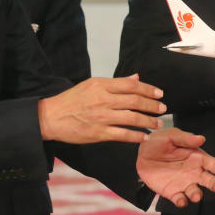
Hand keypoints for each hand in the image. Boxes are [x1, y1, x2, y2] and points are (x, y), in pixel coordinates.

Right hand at [38, 74, 165, 143]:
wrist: (51, 117)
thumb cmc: (72, 100)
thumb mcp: (91, 84)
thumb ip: (115, 83)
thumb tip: (136, 77)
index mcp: (101, 85)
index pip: (130, 85)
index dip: (148, 89)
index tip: (159, 93)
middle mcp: (103, 100)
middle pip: (135, 101)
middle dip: (152, 105)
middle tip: (163, 108)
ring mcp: (102, 117)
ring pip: (132, 118)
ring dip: (148, 121)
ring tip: (157, 123)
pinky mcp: (98, 133)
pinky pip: (123, 135)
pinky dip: (136, 136)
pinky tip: (144, 136)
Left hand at [136, 127, 214, 206]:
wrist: (141, 154)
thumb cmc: (159, 142)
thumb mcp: (170, 136)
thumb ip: (185, 139)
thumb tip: (201, 139)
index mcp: (196, 157)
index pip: (211, 163)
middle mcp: (193, 172)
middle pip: (208, 179)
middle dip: (214, 183)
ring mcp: (183, 183)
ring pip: (195, 191)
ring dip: (197, 194)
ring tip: (196, 195)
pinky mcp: (172, 192)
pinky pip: (179, 199)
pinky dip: (181, 201)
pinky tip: (181, 200)